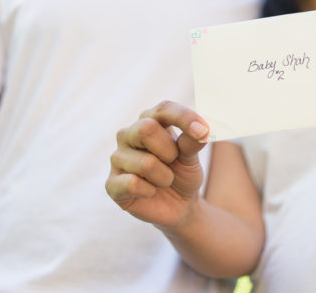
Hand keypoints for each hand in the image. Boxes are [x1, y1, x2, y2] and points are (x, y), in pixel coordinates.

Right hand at [105, 101, 209, 227]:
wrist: (179, 205)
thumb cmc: (182, 172)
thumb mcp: (192, 156)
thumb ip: (193, 142)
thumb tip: (200, 131)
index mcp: (150, 119)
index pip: (164, 109)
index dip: (184, 118)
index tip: (204, 131)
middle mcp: (129, 134)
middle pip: (146, 129)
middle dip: (169, 151)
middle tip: (173, 161)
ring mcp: (117, 158)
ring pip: (145, 163)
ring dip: (165, 177)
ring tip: (163, 180)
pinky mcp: (112, 183)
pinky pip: (133, 184)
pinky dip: (150, 191)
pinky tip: (150, 191)